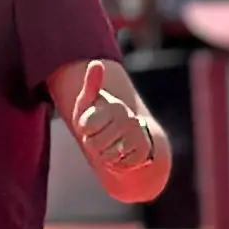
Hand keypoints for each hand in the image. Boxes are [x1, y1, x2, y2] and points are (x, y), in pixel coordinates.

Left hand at [71, 56, 170, 202]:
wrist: (124, 137)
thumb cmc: (99, 118)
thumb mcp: (88, 103)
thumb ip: (91, 85)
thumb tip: (97, 63)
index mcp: (114, 106)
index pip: (85, 126)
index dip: (84, 129)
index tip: (91, 124)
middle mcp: (129, 118)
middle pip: (94, 144)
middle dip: (93, 144)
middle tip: (100, 136)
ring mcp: (138, 135)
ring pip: (107, 157)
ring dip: (104, 155)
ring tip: (110, 145)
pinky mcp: (144, 152)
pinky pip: (120, 166)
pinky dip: (116, 164)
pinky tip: (121, 154)